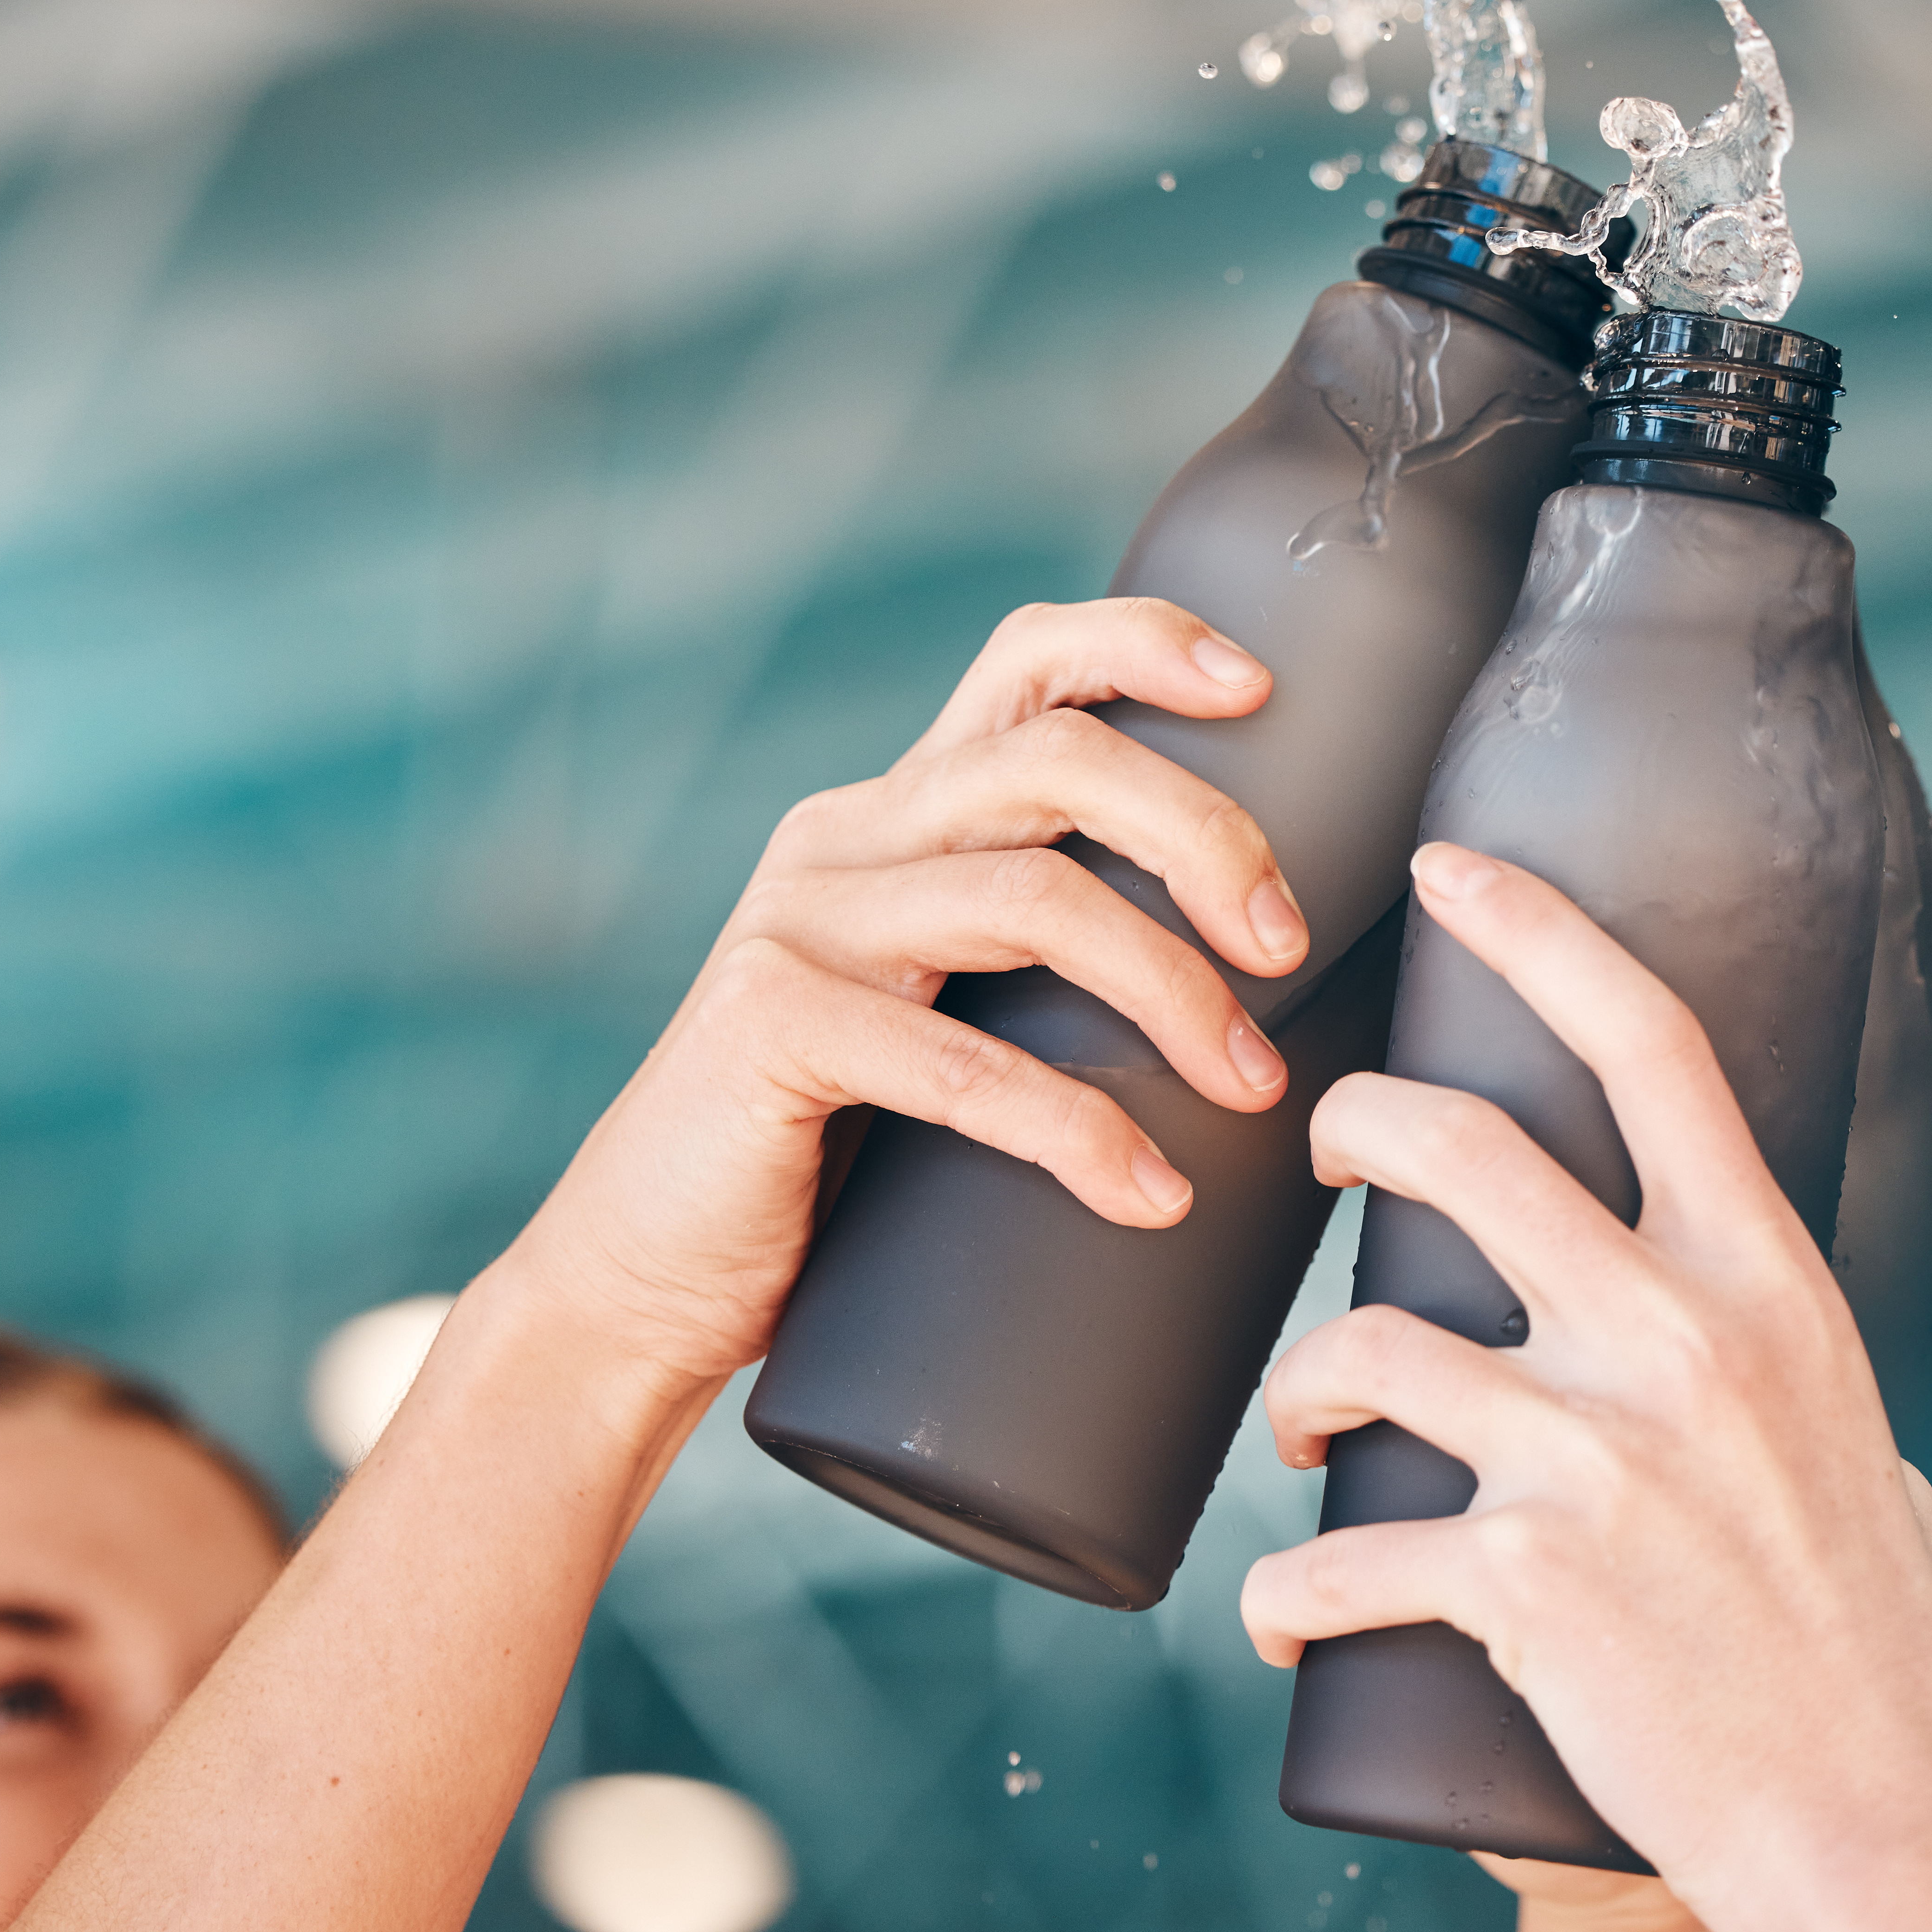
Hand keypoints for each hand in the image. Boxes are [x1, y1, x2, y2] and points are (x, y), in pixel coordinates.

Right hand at [503, 596, 1310, 1393]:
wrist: (645, 1286)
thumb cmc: (832, 1173)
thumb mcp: (947, 1026)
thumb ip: (1036, 972)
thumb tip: (1248, 982)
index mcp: (893, 818)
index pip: (1022, 665)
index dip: (1145, 645)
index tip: (1261, 690)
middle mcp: (842, 841)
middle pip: (1057, 760)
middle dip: (1202, 834)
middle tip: (1286, 944)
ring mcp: (796, 924)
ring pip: (1033, 898)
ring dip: (1172, 991)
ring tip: (1251, 1088)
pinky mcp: (767, 1023)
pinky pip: (962, 1064)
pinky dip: (1079, 1132)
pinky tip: (1151, 1194)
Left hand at [1240, 843, 1931, 1931]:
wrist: (1893, 1823)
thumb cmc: (1897, 1645)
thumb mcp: (1911, 1468)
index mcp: (1768, 1282)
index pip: (1649, 1043)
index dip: (1537, 934)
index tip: (1448, 875)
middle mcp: (1679, 1339)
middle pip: (1458, 1147)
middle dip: (1355, 1125)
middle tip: (1318, 1153)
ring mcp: (1595, 1457)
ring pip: (1365, 1352)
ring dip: (1300, 1394)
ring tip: (1303, 1441)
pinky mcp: (1527, 1582)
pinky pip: (1343, 1561)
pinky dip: (1288, 1596)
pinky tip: (1282, 1621)